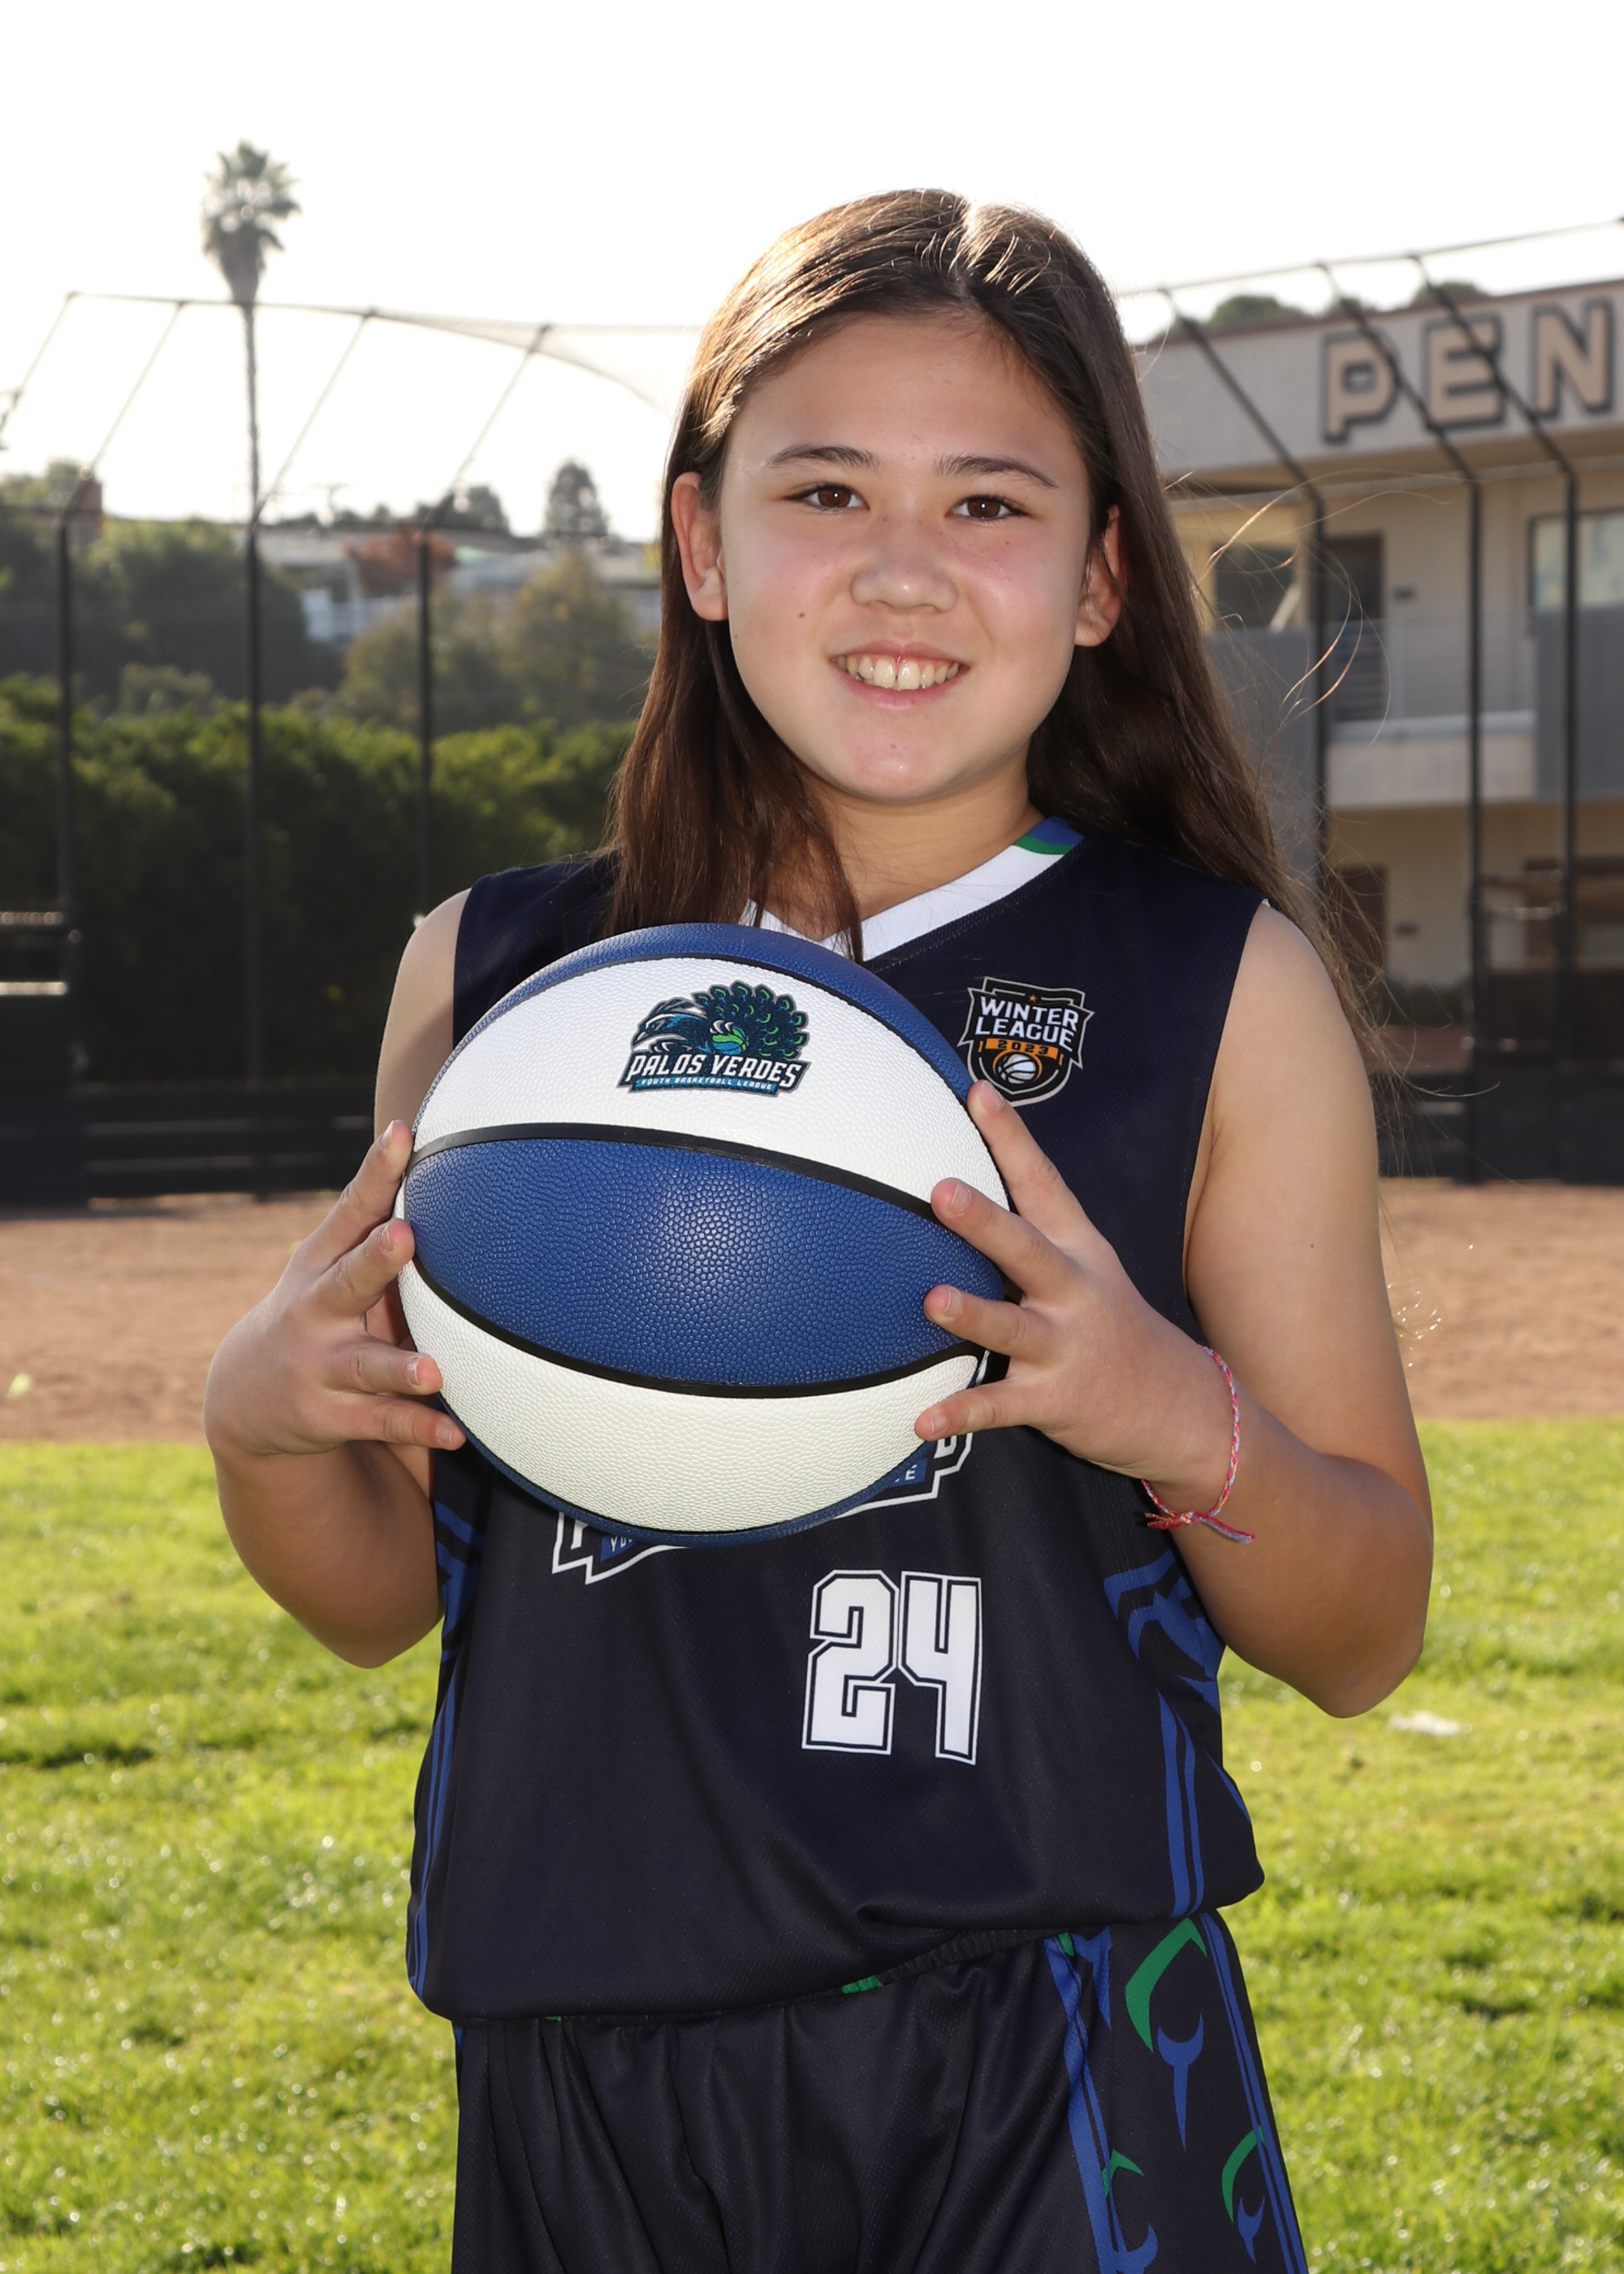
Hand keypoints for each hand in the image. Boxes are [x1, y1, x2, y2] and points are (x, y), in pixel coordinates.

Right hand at [204, 1122, 464, 1463]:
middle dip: (376, 1259)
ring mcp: (321, 1365)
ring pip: (367, 1365)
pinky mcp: (329, 1414)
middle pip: (348, 1280)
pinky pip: (382, 1421)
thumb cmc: (316, 1309)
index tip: (403, 1134)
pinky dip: (420, 1427)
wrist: (245, 1394)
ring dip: (400, 1368)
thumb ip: (374, 1223)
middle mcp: (315, 1310)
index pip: (352, 1209)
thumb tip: (423, 1147)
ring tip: (433, 1371)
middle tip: (404, 1237)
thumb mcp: (329, 1265)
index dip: (377, 1172)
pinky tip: (455, 1432)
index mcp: (321, 1262)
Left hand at [914, 1083, 1230, 1511]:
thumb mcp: (1087, 1269)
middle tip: (941, 1189)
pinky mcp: (1056, 1400)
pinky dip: (962, 1412)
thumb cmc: (1111, 1327)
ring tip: (931, 1300)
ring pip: (1013, 1326)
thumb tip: (958, 1185)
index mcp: (1078, 1250)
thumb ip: (1031, 1232)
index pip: (1043, 1183)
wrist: (1183, 1407)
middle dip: (985, 1219)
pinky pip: (1001, 1406)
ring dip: (973, 1313)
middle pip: (1026, 1248)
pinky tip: (921, 1419)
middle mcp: (1073, 1292)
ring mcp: (1066, 1347)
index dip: (1011, 1137)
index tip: (977, 1092)